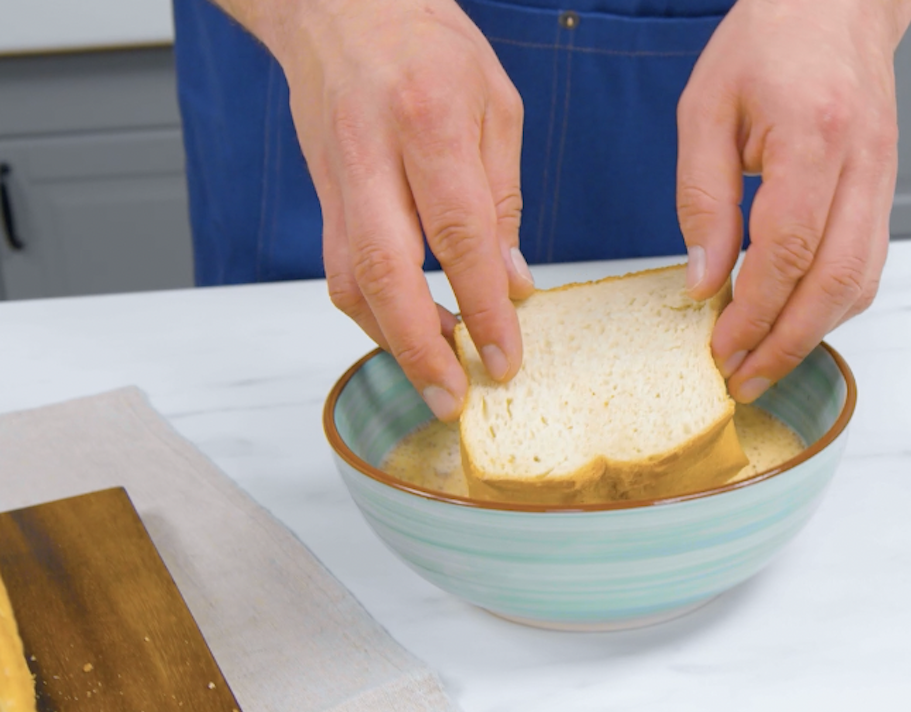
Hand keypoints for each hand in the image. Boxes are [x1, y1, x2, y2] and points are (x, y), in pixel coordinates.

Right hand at [259, 0, 533, 419]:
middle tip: (454, 397)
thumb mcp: (495, 105)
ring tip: (435, 377)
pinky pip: (338, 270)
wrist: (341, 7)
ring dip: (390, 341)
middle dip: (420, 347)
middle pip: (385, 270)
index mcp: (430, 120)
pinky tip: (407, 333)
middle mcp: (374, 153)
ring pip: (349, 280)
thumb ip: (502, 195)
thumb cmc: (429, 45)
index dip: (481, 306)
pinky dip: (372, 314)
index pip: (459, 234)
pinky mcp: (322, 194)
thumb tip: (511, 282)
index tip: (503, 358)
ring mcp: (338, 177)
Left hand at [677, 0, 910, 401]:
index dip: (754, 311)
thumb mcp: (706, 109)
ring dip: (814, 334)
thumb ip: (704, 199)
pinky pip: (868, 263)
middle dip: (786, 344)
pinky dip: (832, 304)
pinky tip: (795, 319)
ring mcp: (883, 178)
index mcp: (814, 135)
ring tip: (764, 362)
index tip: (720, 348)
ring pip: (862, 282)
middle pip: (836, 282)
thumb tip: (703, 282)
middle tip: (743, 379)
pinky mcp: (885, 187)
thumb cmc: (768, 41)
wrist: (835, 2)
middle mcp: (862, 164)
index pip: (789, 249)